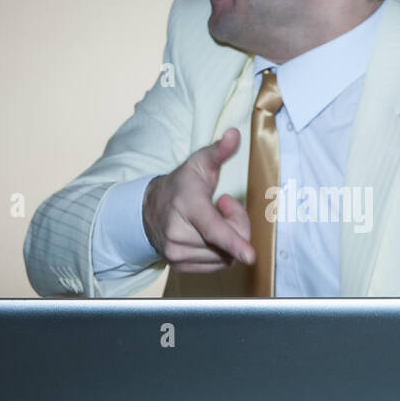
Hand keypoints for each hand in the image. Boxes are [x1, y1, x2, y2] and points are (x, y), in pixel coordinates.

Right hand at [142, 127, 255, 272]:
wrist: (149, 209)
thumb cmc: (182, 185)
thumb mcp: (200, 163)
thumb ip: (219, 151)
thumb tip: (235, 134)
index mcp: (187, 205)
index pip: (213, 228)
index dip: (234, 241)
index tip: (250, 255)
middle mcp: (177, 233)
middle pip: (227, 242)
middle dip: (236, 226)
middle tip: (223, 207)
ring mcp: (175, 253)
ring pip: (223, 257)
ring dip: (227, 241)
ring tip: (212, 221)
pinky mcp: (177, 266)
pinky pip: (215, 266)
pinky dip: (219, 253)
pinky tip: (207, 236)